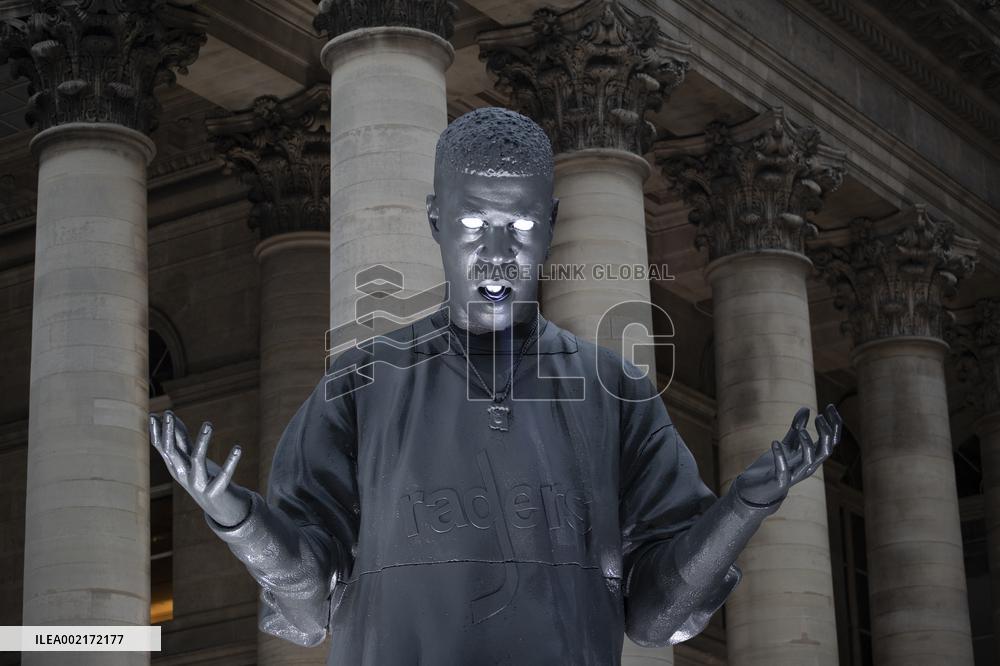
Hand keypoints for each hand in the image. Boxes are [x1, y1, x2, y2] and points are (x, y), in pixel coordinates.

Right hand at [149, 411, 250, 526]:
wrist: (220, 510)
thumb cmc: (205, 479)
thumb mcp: (191, 459)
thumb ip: (182, 440)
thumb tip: (171, 418)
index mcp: (176, 467)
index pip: (162, 448)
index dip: (157, 432)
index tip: (154, 414)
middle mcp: (183, 475)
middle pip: (172, 452)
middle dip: (169, 432)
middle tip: (169, 413)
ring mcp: (198, 485)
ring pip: (197, 460)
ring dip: (203, 441)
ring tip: (208, 424)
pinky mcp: (216, 492)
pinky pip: (224, 476)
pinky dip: (231, 462)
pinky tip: (238, 448)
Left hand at [733, 404, 842, 506]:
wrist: (755, 490)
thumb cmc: (773, 467)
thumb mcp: (787, 445)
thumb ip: (797, 429)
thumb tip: (805, 409)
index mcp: (811, 458)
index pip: (831, 441)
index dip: (834, 425)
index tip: (830, 406)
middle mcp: (807, 467)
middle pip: (826, 451)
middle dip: (826, 433)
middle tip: (819, 416)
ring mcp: (794, 475)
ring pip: (810, 461)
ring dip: (807, 445)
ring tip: (800, 431)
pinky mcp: (778, 482)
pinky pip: (783, 471)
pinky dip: (780, 457)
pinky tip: (774, 443)